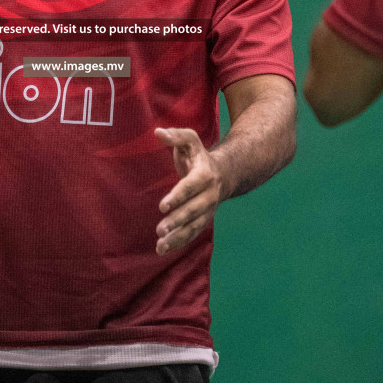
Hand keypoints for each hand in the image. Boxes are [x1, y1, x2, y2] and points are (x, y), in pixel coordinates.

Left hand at [154, 127, 224, 254]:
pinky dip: (180, 242)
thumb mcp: (190, 140)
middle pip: (194, 210)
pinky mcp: (203, 220)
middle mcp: (209, 194)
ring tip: (160, 246)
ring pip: (194, 226)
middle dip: (177, 220)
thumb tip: (158, 133)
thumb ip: (175, 135)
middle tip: (160, 229)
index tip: (162, 206)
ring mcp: (208, 209)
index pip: (191, 186)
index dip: (178, 196)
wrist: (224, 174)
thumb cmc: (199, 156)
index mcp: (205, 174)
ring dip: (178, 237)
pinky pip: (193, 233)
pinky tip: (164, 249)